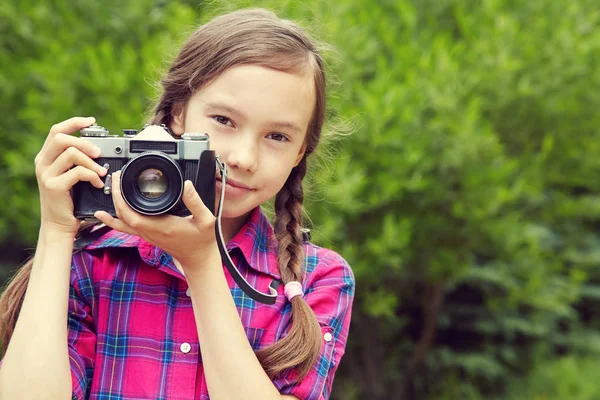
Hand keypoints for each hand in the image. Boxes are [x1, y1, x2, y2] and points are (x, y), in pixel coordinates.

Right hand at [35, 117, 107, 235]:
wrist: (60, 224)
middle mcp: (43, 163)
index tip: (92, 121)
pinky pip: (77, 172)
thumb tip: (99, 147)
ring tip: (101, 172)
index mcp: (47, 157)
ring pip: (70, 153)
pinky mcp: (54, 186)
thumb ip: (78, 160)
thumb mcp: (71, 175)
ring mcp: (46, 175)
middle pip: (61, 137)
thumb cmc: (70, 199)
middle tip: (99, 153)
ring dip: (91, 161)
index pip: (56, 130)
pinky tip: (98, 184)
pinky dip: (92, 176)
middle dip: (84, 142)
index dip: (74, 122)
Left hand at [94, 170, 218, 268]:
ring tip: (109, 189)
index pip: (131, 213)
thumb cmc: (203, 241)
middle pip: (122, 215)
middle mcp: (150, 232)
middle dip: (115, 195)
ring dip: (113, 205)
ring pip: (122, 222)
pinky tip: (106, 215)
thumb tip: (186, 184)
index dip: (120, 197)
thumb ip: (196, 202)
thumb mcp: (206, 220)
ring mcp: (148, 235)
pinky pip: (127, 227)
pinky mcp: (149, 235)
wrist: (199, 259)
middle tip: (117, 176)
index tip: (121, 179)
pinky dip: (115, 220)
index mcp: (161, 226)